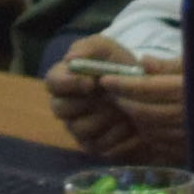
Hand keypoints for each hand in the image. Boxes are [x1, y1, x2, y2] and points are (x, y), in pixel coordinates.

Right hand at [44, 48, 172, 158]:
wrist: (141, 87)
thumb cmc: (117, 64)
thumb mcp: (105, 48)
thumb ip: (88, 48)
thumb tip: (71, 59)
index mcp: (62, 80)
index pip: (52, 83)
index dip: (70, 84)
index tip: (92, 82)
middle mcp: (64, 106)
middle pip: (61, 109)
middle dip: (87, 103)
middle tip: (111, 97)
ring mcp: (76, 127)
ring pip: (79, 129)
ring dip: (104, 117)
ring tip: (123, 107)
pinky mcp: (92, 145)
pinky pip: (98, 145)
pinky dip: (116, 134)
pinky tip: (129, 122)